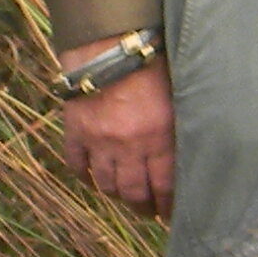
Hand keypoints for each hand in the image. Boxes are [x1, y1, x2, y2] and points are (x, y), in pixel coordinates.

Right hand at [61, 47, 175, 216]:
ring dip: (115, 195)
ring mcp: (98, 142)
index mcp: (159, 139)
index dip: (167, 204)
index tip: (169, 213)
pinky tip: (91, 181)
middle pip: (134, 191)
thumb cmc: (152, 65)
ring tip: (123, 199)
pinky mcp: (75, 131)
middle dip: (142, 206)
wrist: (109, 44)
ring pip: (106, 184)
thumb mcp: (176, 97)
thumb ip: (175, 129)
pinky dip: (83, 176)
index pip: (164, 186)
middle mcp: (128, 147)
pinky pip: (76, 164)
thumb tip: (182, 156)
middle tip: (147, 212)